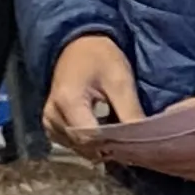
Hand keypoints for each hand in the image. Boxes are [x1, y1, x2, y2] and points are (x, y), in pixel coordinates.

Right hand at [43, 32, 145, 154]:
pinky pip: (72, 144)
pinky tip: (104, 133)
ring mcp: (49, 122)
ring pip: (79, 148)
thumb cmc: (100, 57)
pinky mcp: (51, 125)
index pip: (92, 139)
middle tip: (131, 141)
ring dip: (100, 147)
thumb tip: (145, 141)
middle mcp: (53, 116)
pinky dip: (90, 143)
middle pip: (85, 146)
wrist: (78, 46)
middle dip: (110, 147)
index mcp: (68, 101)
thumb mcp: (120, 80)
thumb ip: (130, 112)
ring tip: (119, 135)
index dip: (115, 145)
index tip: (136, 145)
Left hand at [118, 79, 194, 189]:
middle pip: (170, 164)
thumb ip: (184, 112)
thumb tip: (153, 124)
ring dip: (150, 164)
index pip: (169, 147)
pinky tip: (150, 161)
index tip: (116, 141)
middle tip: (110, 148)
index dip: (140, 146)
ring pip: (177, 172)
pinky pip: (190, 176)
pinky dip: (169, 168)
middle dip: (139, 156)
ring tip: (123, 154)